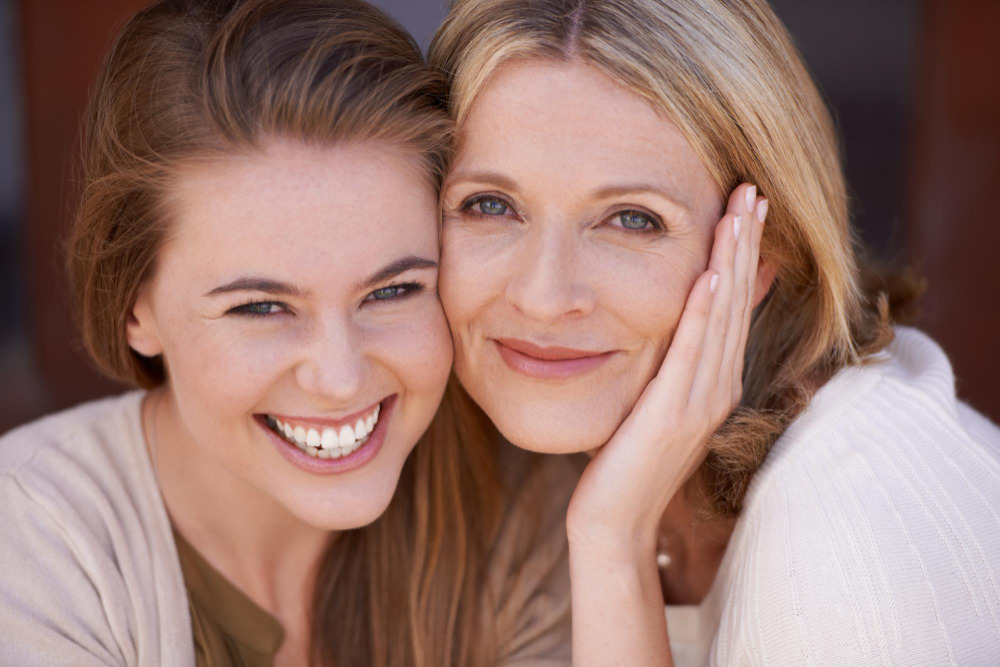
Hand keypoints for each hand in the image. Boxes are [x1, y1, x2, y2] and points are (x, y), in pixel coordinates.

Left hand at [566, 183, 767, 552]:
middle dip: (746, 242)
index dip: (743, 253)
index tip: (746, 204)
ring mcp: (700, 401)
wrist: (614, 520)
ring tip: (740, 211)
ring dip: (732, 261)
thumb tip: (668, 323)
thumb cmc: (626, 459)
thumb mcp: (655, 399)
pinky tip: (709, 275)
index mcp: (713, 380)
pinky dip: (702, 314)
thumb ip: (670, 362)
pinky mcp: (673, 415)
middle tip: (752, 188)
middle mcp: (717, 385)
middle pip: (737, 301)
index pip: (733, 304)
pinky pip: (690, 355)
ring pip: (722, 318)